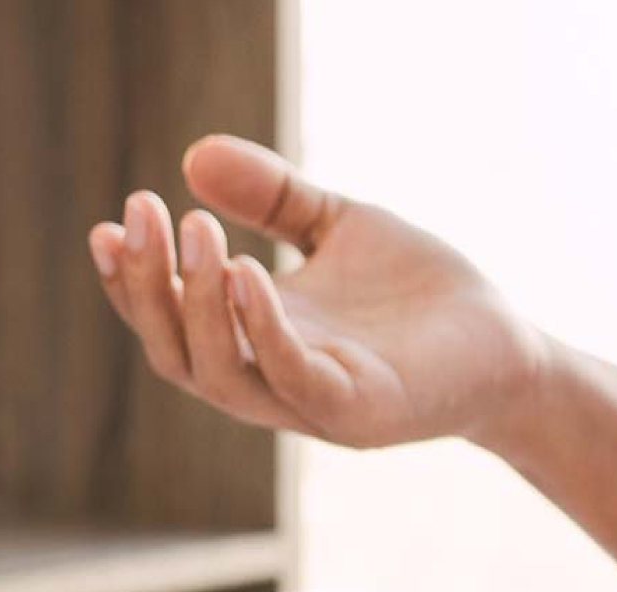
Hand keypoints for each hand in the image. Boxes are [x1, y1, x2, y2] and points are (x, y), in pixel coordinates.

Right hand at [89, 134, 554, 449]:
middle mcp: (268, 380)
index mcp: (252, 340)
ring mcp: (309, 403)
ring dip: (196, 304)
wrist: (509, 348)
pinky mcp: (359, 412)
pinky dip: (263, 329)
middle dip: (145, 286)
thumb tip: (196, 154)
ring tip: (195, 231)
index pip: (168, 324)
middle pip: (175, 352)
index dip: (128, 283)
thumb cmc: (419, 294)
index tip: (107, 225)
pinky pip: (293, 378)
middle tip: (140, 211)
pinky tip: (248, 273)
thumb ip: (273, 196)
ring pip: (220, 373)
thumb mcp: (336, 226)